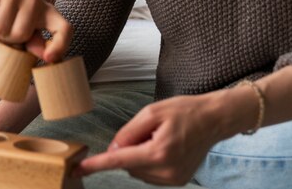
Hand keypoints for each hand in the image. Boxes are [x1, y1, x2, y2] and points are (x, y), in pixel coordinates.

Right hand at [0, 0, 71, 62]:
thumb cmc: (15, 22)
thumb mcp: (31, 35)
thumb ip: (38, 45)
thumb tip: (45, 55)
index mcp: (49, 12)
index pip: (64, 28)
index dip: (60, 45)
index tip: (48, 59)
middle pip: (21, 33)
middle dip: (11, 39)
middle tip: (9, 33)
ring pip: (1, 28)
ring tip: (0, 25)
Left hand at [73, 93, 226, 185]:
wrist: (214, 120)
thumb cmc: (183, 111)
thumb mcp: (151, 112)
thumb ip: (128, 132)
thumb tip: (113, 150)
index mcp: (159, 152)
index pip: (119, 160)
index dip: (96, 165)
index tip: (78, 169)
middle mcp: (167, 171)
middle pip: (128, 164)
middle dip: (128, 148)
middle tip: (146, 130)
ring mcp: (174, 179)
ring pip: (137, 170)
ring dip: (138, 156)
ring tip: (159, 137)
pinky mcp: (177, 181)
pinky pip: (149, 173)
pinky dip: (147, 161)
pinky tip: (162, 146)